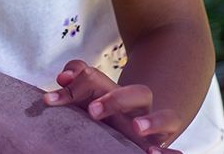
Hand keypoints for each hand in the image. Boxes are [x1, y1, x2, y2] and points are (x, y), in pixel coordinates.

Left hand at [43, 60, 182, 153]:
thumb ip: (71, 85)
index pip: (95, 78)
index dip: (74, 84)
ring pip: (167, 116)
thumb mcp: (81, 100)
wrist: (127, 131)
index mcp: (111, 93)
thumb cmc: (96, 117)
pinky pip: (173, 147)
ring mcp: (151, 126)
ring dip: (153, 121)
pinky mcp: (160, 144)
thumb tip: (62, 77)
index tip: (50, 99)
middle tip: (92, 112)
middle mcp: (135, 107)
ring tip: (136, 128)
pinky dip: (169, 151)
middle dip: (115, 99)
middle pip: (138, 92)